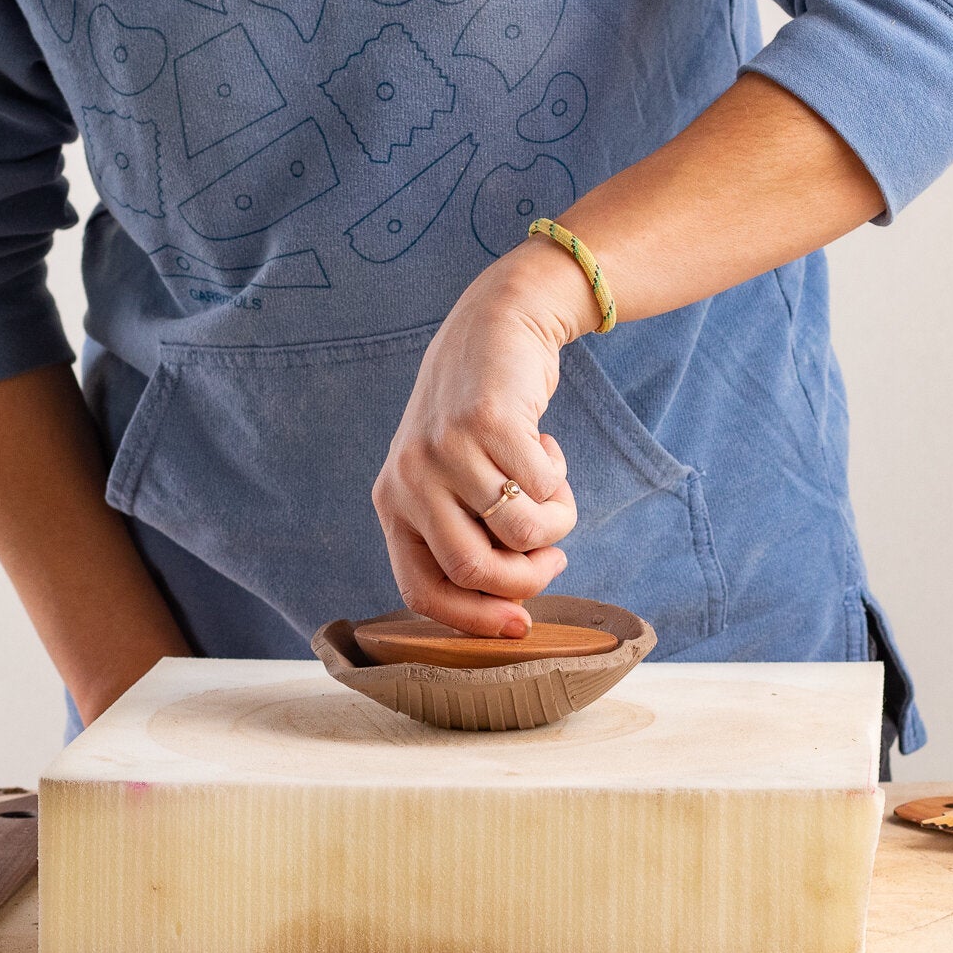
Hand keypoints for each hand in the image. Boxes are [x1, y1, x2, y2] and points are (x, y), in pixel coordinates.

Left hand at [373, 236, 602, 636]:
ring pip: (518, 531)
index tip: (521, 627)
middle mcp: (409, 478)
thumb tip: (511, 613)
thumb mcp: (451, 475)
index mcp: (393, 502)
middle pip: (472, 571)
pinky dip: (559, 478)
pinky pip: (542, 487)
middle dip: (525, 580)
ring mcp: (445, 449)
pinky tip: (545, 446)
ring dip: (555, 522)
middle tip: (552, 558)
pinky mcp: (488, 422)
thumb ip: (466, 532)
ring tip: (552, 489)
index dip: (475, 621)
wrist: (496, 325)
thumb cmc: (482, 418)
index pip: (422, 590)